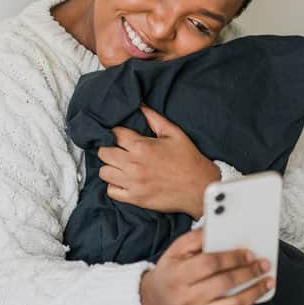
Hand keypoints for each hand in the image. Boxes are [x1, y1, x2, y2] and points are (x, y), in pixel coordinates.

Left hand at [97, 104, 220, 217]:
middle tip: (118, 149)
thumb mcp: (173, 132)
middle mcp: (133, 164)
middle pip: (104, 153)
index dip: (116, 132)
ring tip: (120, 165)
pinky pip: (111, 191)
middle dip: (109, 148)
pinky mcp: (135, 198)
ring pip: (104, 172)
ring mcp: (133, 183)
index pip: (114, 133)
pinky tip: (123, 180)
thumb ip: (153, 118)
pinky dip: (114, 185)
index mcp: (141, 146)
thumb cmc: (188, 158)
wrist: (200, 187)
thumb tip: (139, 105)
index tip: (121, 134)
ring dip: (110, 167)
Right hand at [139, 228, 274, 304]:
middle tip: (264, 265)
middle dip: (249, 273)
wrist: (154, 304)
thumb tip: (222, 230)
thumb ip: (197, 238)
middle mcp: (184, 300)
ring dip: (254, 292)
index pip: (210, 264)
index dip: (233, 257)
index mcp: (176, 276)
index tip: (249, 253)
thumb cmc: (170, 274)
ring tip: (267, 282)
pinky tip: (250, 297)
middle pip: (225, 284)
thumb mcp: (175, 250)